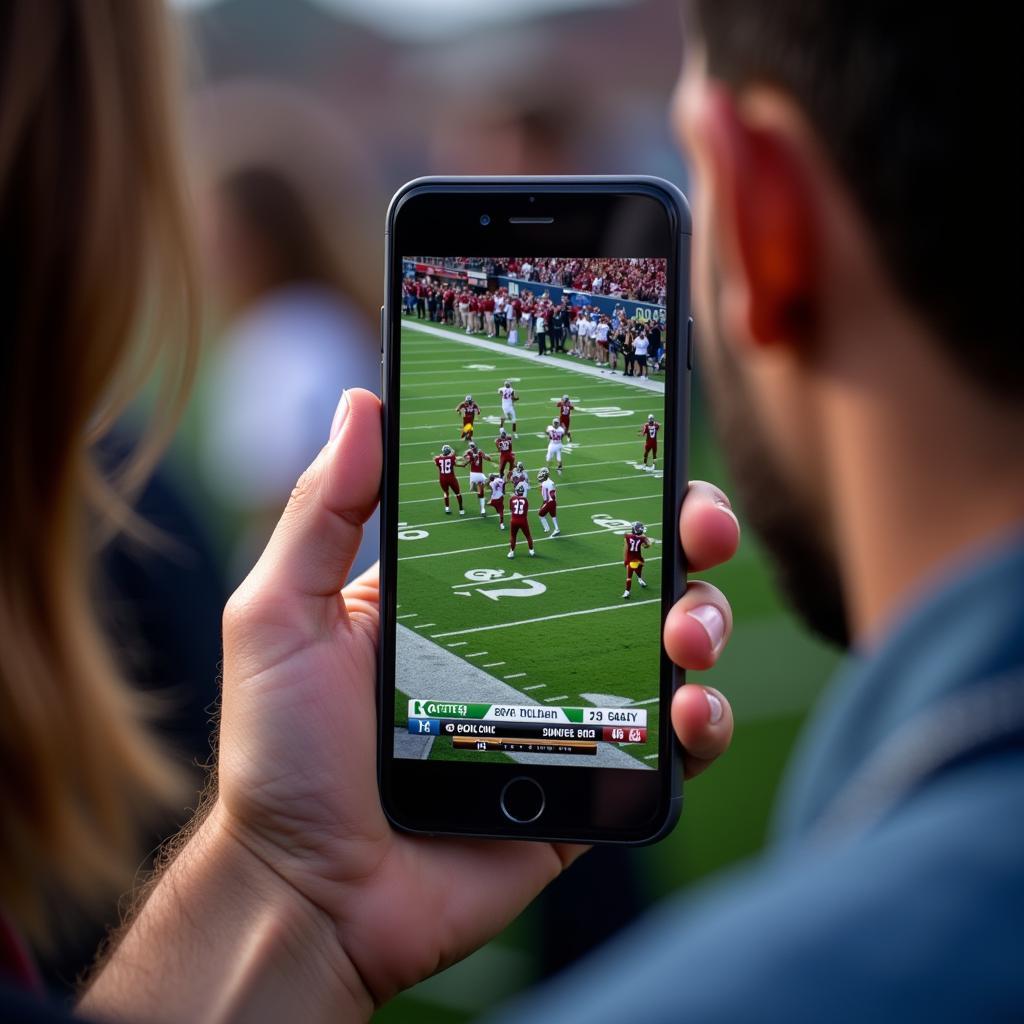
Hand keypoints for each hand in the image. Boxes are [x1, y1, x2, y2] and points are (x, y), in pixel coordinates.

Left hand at [214, 389, 739, 1008]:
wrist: (313, 895)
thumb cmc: (284, 756)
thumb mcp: (283, 614)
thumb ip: (321, 510)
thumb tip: (363, 402)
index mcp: (466, 588)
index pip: (552, 510)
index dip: (607, 474)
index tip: (643, 441)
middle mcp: (532, 636)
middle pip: (635, 566)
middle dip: (686, 533)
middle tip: (698, 529)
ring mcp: (571, 706)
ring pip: (672, 641)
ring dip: (705, 619)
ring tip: (686, 637)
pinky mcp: (597, 779)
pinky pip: (676, 741)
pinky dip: (705, 717)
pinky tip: (691, 711)